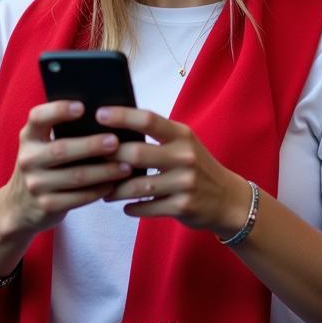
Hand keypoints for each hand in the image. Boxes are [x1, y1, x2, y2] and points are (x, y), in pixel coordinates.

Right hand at [0, 100, 133, 237]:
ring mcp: (35, 184)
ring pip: (75, 176)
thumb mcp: (44, 145)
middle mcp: (28, 159)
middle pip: (61, 149)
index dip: (58, 110)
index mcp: (30, 137)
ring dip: (104, 171)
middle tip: (116, 141)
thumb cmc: (45, 164)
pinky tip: (114, 185)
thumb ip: (65, 132)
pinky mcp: (46, 205)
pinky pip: (77, 198)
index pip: (38, 117)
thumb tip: (108, 119)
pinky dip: (98, 191)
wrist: (19, 206)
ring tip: (126, 166)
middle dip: (91, 145)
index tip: (82, 107)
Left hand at [97, 105, 252, 238]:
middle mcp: (184, 156)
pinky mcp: (182, 206)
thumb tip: (116, 134)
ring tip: (105, 190)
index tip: (99, 114)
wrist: (228, 199)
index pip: (148, 120)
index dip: (122, 116)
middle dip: (110, 158)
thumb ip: (157, 138)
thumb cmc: (197, 166)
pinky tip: (125, 206)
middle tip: (93, 162)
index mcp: (182, 135)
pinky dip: (131, 208)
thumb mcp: (184, 145)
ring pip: (136, 186)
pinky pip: (145, 208)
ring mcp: (184, 183)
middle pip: (136, 154)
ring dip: (115, 190)